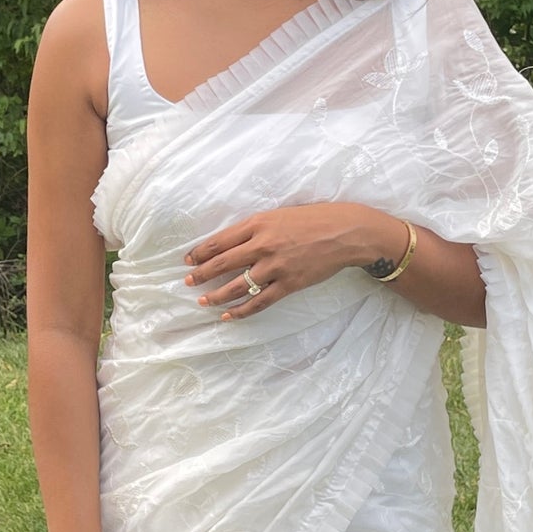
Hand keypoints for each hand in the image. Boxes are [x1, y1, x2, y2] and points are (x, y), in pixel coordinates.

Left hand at [184, 202, 407, 319]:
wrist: (345, 232)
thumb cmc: (313, 219)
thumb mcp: (279, 215)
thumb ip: (256, 228)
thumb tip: (231, 243)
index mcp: (258, 224)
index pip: (220, 241)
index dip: (200, 252)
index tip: (187, 260)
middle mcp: (263, 245)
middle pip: (223, 263)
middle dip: (201, 274)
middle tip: (188, 282)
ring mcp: (275, 267)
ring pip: (237, 285)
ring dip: (216, 295)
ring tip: (203, 302)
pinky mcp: (288, 284)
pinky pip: (259, 301)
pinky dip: (241, 311)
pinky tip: (228, 316)